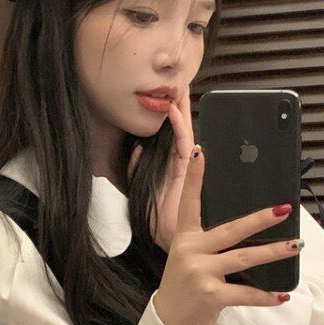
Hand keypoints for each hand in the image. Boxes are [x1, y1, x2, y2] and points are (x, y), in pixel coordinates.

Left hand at [126, 86, 194, 252]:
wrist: (170, 241)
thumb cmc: (158, 222)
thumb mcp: (141, 190)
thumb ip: (136, 170)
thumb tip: (134, 149)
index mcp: (170, 168)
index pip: (171, 136)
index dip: (169, 117)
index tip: (166, 96)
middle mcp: (181, 165)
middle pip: (181, 129)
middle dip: (180, 106)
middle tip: (179, 82)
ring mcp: (187, 167)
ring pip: (185, 132)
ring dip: (182, 110)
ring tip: (179, 88)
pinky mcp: (189, 173)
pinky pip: (185, 146)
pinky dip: (180, 128)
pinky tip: (173, 112)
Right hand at [153, 101, 300, 324]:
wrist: (170, 322)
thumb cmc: (185, 287)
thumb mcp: (189, 259)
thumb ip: (212, 244)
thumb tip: (252, 232)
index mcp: (186, 239)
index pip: (189, 203)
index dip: (194, 177)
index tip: (200, 151)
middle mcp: (191, 252)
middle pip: (231, 229)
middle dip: (260, 219)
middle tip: (284, 209)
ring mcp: (199, 273)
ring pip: (244, 257)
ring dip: (274, 252)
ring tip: (296, 245)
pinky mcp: (210, 295)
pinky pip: (245, 293)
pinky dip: (266, 296)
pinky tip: (282, 294)